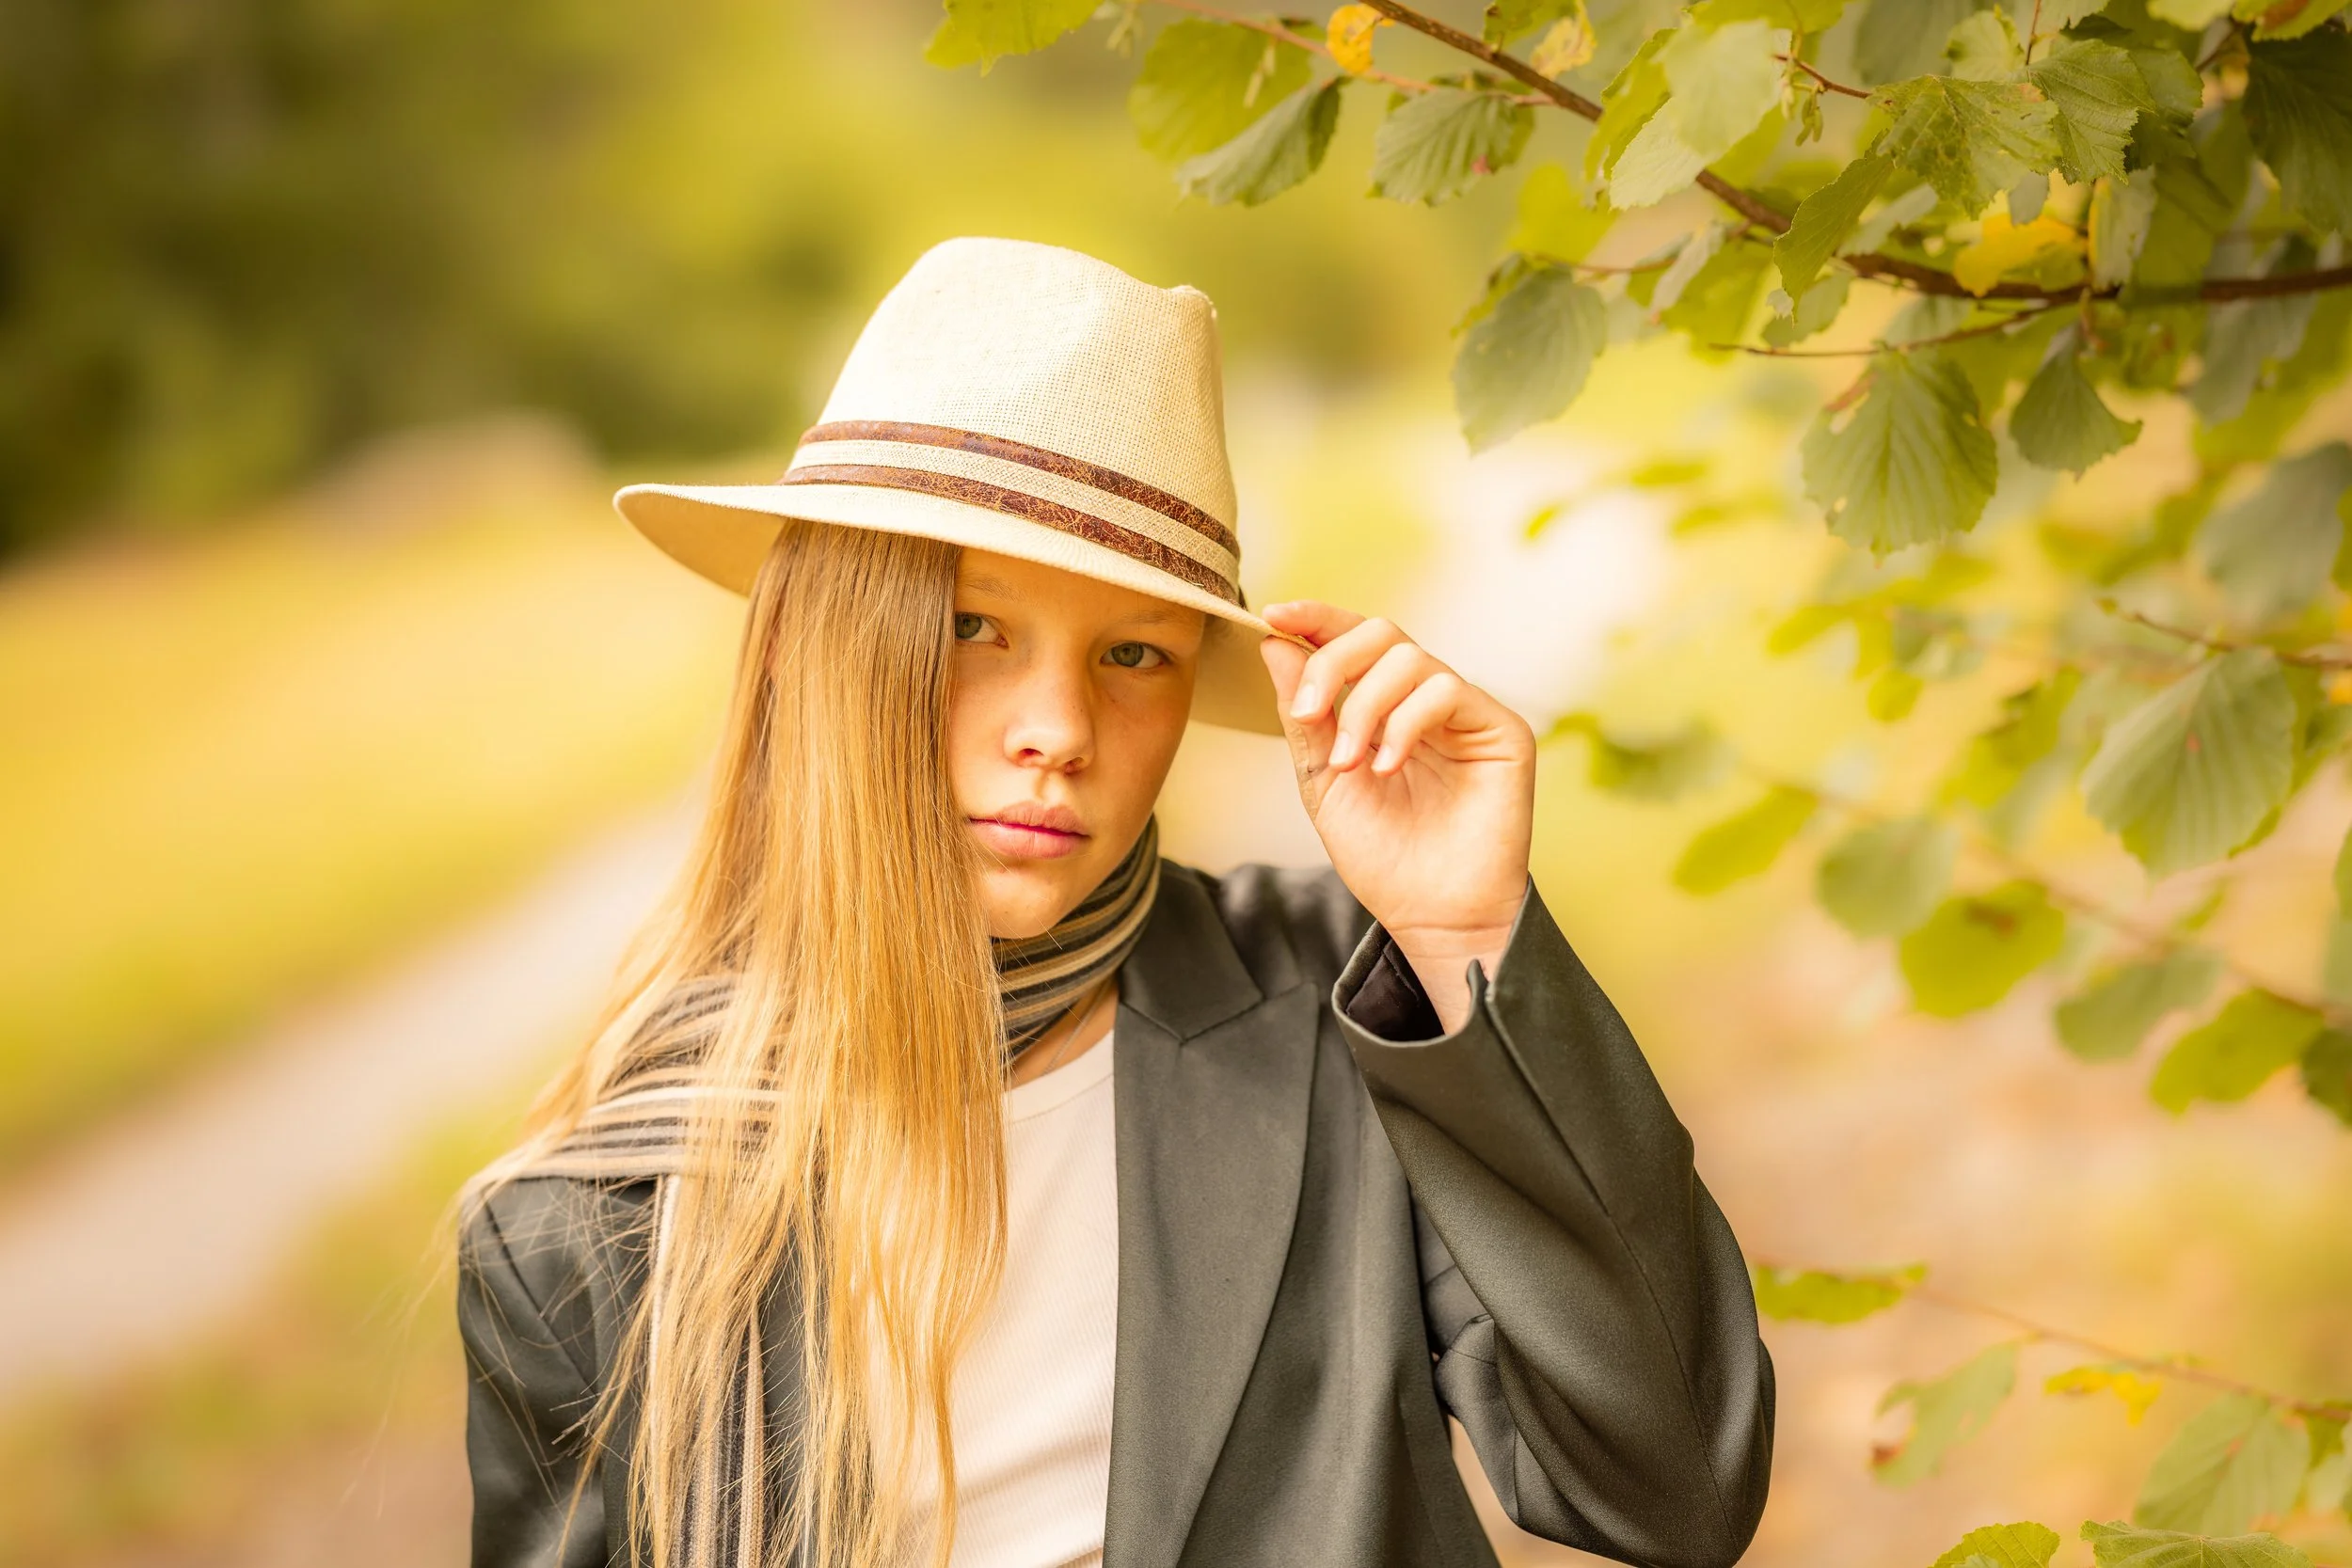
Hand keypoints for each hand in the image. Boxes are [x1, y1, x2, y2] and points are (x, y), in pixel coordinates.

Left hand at [1258, 602, 1535, 1032]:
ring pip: (1410, 659)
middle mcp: (1427, 701)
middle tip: (1309, 715)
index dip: (1317, 619)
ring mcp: (1466, 713)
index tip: (1273, 616)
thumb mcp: (1322, 781)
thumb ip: (1305, 716)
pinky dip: (1404, 723)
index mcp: (1385, 707)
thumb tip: (1277, 644)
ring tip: (1350, 763)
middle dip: (1333, 663)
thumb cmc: (1383, 857)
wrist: (1430, 915)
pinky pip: (1447, 690)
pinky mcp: (1502, 730)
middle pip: (1382, 634)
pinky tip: (1387, 766)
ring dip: (1364, 707)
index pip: (1355, 640)